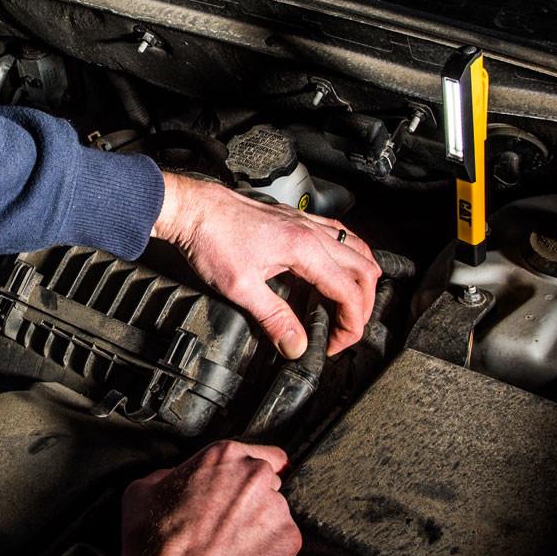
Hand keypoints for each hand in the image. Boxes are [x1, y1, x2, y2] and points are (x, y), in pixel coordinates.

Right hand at [119, 440, 301, 555]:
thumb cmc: (156, 542)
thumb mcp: (143, 490)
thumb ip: (168, 475)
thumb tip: (175, 480)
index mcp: (224, 455)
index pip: (260, 452)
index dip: (248, 473)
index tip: (243, 486)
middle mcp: (255, 476)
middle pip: (267, 482)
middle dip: (251, 500)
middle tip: (225, 521)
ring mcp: (275, 509)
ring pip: (275, 513)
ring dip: (260, 526)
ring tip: (230, 547)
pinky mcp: (287, 542)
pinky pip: (282, 542)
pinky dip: (267, 552)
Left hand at [152, 172, 378, 357]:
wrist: (193, 209)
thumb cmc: (211, 239)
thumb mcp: (241, 288)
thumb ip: (274, 319)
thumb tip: (295, 346)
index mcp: (304, 249)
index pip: (349, 292)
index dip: (351, 324)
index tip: (336, 343)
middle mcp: (310, 232)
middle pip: (363, 269)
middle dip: (363, 304)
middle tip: (348, 328)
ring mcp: (304, 221)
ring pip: (355, 246)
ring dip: (362, 277)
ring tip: (353, 302)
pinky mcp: (293, 217)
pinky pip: (337, 232)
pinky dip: (348, 253)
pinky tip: (337, 264)